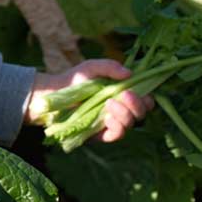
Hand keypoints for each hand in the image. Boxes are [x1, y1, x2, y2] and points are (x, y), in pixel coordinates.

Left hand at [25, 59, 153, 141]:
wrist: (54, 94)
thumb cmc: (75, 79)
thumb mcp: (92, 67)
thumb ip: (110, 66)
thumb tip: (129, 73)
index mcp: (123, 95)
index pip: (145, 100)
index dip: (146, 97)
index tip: (135, 89)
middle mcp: (121, 110)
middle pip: (141, 113)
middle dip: (136, 104)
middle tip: (124, 94)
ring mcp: (111, 123)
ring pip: (130, 124)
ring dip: (124, 113)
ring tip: (108, 103)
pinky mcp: (100, 135)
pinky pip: (116, 135)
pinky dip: (116, 127)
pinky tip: (108, 118)